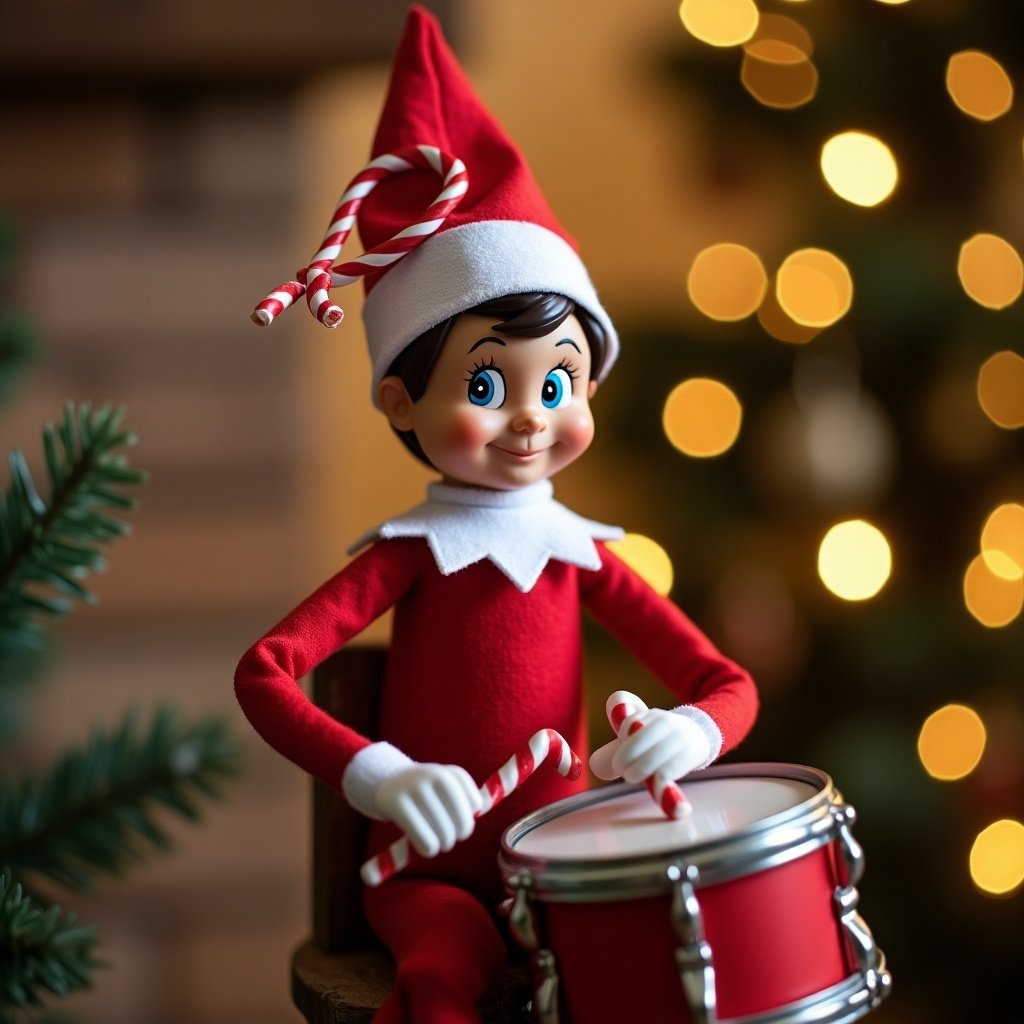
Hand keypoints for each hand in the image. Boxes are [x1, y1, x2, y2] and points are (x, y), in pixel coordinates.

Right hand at [375, 763, 483, 857]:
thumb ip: (466, 796)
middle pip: (462, 822)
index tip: (459, 821)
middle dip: (459, 835)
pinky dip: (429, 849)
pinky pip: (425, 840)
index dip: (469, 818)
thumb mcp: (446, 782)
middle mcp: (434, 775)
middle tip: (450, 838)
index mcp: (449, 772)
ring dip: (444, 844)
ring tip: (439, 842)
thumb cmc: (425, 789)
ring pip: (444, 834)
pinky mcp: (398, 805)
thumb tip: (480, 809)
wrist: (388, 782)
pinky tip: (426, 846)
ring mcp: (415, 788)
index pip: (475, 804)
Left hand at [590, 706, 710, 783]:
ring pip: (655, 753)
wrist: (700, 736)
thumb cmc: (660, 741)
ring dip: (640, 768)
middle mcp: (665, 721)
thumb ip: (616, 749)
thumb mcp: (639, 737)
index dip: (624, 732)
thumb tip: (594, 766)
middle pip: (640, 735)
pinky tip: (655, 787)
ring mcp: (680, 736)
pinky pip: (671, 769)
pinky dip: (660, 782)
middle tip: (621, 769)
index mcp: (648, 715)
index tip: (623, 743)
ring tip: (632, 777)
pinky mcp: (691, 754)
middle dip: (626, 755)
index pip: (630, 720)